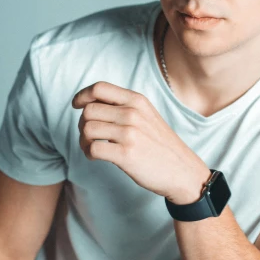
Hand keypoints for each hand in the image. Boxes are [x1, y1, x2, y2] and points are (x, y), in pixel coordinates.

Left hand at [72, 81, 211, 203]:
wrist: (183, 171)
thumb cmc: (160, 145)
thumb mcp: (147, 116)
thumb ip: (123, 107)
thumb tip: (90, 104)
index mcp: (137, 101)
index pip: (99, 88)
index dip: (82, 96)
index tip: (76, 105)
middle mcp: (133, 113)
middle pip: (88, 110)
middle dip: (82, 124)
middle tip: (89, 135)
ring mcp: (130, 133)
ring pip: (87, 129)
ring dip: (83, 141)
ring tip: (91, 148)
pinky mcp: (126, 154)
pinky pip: (92, 148)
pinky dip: (88, 153)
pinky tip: (96, 156)